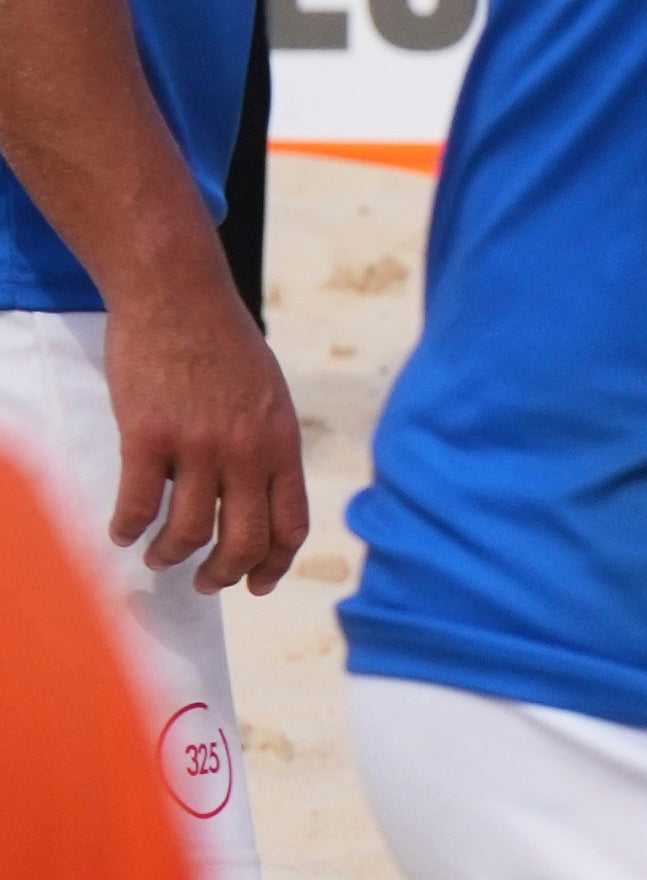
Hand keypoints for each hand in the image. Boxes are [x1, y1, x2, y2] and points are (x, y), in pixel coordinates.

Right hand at [93, 267, 302, 595]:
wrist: (178, 295)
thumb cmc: (224, 343)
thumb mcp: (270, 396)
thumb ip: (269, 445)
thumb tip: (262, 491)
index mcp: (282, 444)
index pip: (291, 525)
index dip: (275, 564)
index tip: (258, 583)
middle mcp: (247, 452)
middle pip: (244, 541)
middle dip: (223, 574)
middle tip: (205, 584)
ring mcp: (198, 445)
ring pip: (189, 531)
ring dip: (170, 556)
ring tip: (158, 557)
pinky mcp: (148, 436)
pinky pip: (138, 503)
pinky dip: (128, 528)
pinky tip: (122, 532)